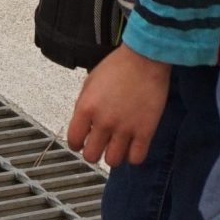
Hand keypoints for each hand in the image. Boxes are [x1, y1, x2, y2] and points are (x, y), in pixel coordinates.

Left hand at [68, 44, 170, 166]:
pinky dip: (133, 156)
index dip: (77, 143)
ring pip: (112, 161)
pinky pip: (136, 158)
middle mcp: (104, 122)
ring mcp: (125, 128)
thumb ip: (84, 104)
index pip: (74, 141)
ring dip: (113, 155)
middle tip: (100, 145)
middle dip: (94, 152)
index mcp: (87, 108)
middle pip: (91, 156)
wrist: (145, 58)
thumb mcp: (90, 81)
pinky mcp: (145, 131)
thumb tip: (83, 124)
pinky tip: (133, 146)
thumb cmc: (118, 66)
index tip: (82, 142)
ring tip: (117, 145)